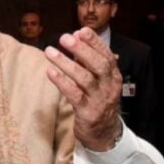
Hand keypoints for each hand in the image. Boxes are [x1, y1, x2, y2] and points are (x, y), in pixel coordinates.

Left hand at [45, 27, 122, 150]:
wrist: (104, 133)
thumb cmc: (97, 101)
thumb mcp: (97, 80)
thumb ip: (87, 60)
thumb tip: (76, 35)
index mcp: (113, 76)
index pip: (106, 55)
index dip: (94, 42)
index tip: (81, 30)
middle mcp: (109, 86)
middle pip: (98, 65)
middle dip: (81, 49)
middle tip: (64, 38)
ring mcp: (99, 100)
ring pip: (84, 78)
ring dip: (66, 63)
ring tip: (49, 52)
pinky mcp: (88, 112)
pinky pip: (74, 95)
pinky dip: (62, 82)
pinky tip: (50, 72)